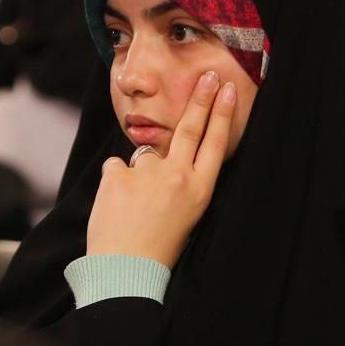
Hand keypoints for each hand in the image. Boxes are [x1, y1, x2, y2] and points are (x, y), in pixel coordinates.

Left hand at [86, 71, 236, 268]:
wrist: (124, 270)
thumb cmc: (158, 249)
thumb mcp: (187, 216)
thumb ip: (180, 181)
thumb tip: (164, 157)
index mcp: (199, 191)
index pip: (216, 143)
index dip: (223, 114)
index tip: (228, 90)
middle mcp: (178, 177)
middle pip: (191, 128)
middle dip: (201, 99)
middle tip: (208, 75)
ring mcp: (148, 173)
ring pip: (145, 157)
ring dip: (139, 176)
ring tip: (135, 209)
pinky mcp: (119, 174)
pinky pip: (117, 169)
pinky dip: (116, 183)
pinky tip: (118, 207)